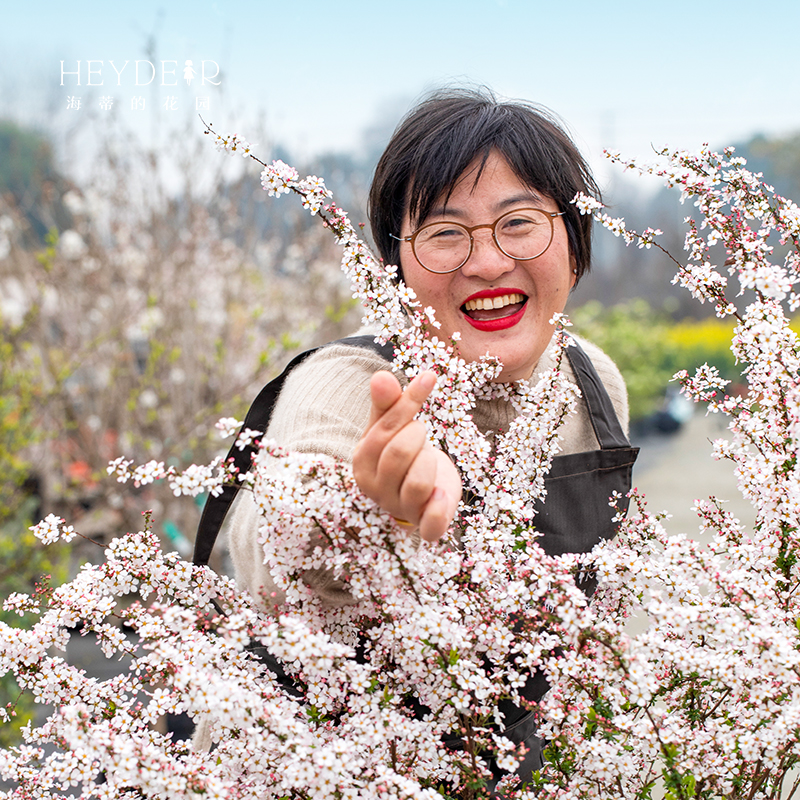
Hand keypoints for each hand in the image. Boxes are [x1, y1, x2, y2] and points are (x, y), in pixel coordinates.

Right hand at [352, 371, 461, 541]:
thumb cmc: (403, 451)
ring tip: (429, 457)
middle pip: (399, 454)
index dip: (408, 403)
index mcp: (361, 464)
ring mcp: (400, 510)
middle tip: (422, 433)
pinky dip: (440, 508)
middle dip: (418, 435)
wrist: (423, 488)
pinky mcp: (426, 527)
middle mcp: (376, 491)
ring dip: (431, 462)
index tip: (430, 377)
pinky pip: (432, 526)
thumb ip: (386, 402)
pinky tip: (442, 492)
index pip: (382, 432)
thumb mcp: (391, 425)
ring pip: (418, 483)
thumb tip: (381, 376)